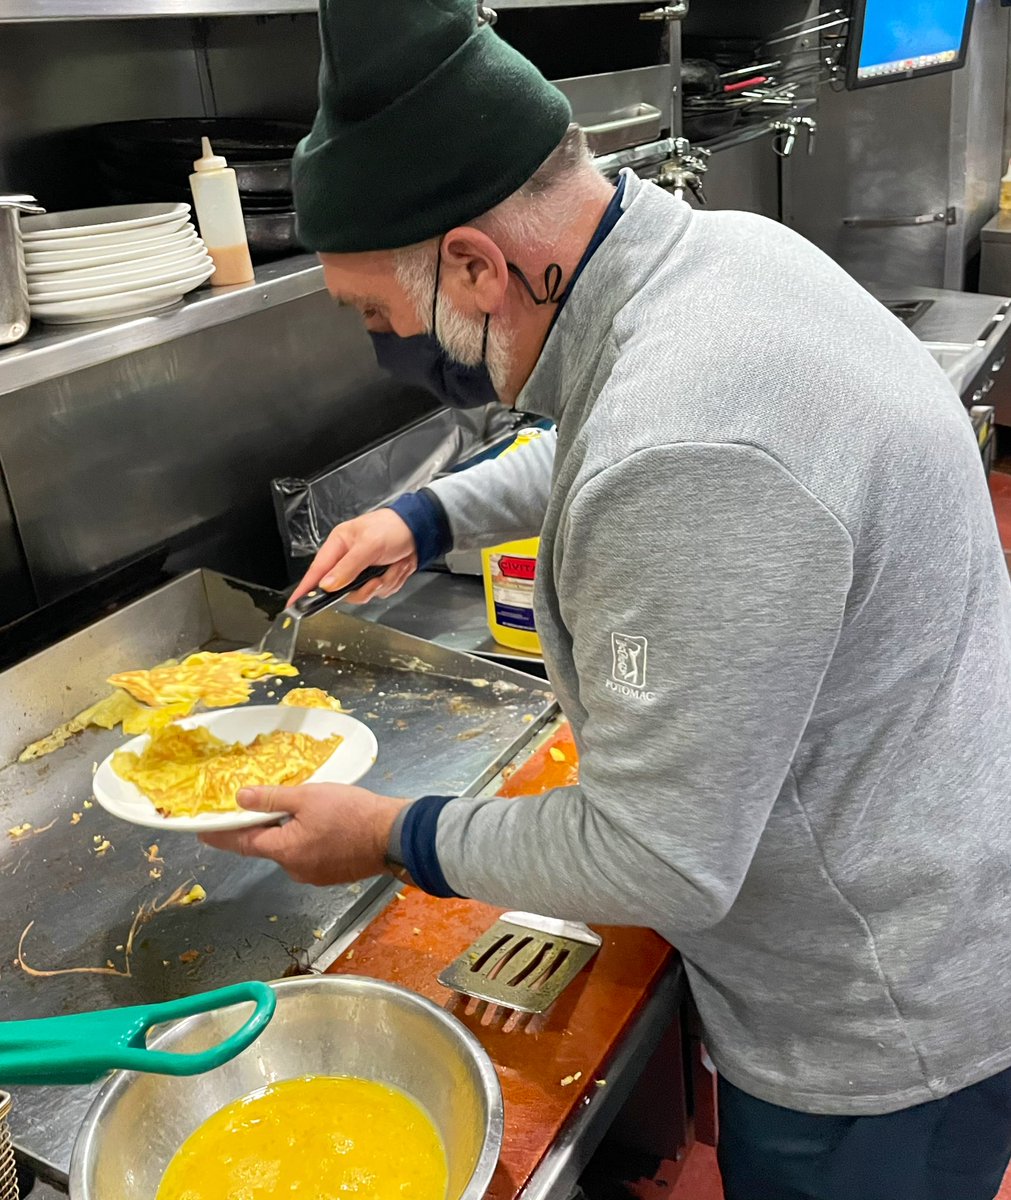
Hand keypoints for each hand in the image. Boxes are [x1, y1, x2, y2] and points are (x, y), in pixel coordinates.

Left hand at [199, 784, 408, 885]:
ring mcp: (314, 875)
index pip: (241, 843)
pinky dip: (308, 841)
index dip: (220, 835)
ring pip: (291, 851)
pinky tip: (323, 826)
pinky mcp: (331, 875)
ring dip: (290, 833)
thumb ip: (272, 799)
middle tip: (266, 805)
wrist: (394, 835)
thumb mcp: (308, 797)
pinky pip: (309, 857)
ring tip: (305, 810)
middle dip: (264, 828)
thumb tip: (239, 799)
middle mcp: (294, 869)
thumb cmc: (351, 813)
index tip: (202, 832)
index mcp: (283, 851)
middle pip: (268, 847)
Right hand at [291, 509, 417, 604]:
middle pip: (342, 590)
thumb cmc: (393, 527)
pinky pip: (380, 592)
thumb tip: (326, 585)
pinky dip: (392, 581)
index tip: (294, 604)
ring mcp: (363, 571)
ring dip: (382, 583)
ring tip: (392, 566)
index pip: (316, 571)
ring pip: (364, 593)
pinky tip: (397, 567)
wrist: (420, 530)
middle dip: (364, 587)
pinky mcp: (377, 577)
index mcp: (339, 545)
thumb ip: (347, 567)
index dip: (305, 589)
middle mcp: (348, 560)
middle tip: (376, 577)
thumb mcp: (369, 545)